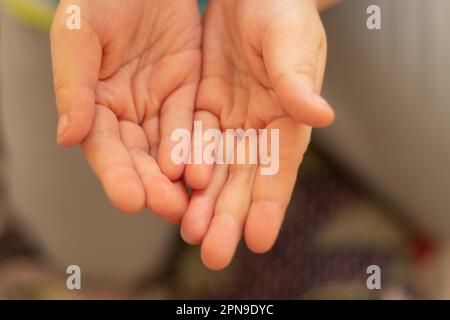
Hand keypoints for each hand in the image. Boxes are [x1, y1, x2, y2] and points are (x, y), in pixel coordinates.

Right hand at [51, 0, 200, 221]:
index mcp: (93, 103)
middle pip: (138, 156)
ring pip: (168, 147)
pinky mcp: (186, 92)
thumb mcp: (80, 34)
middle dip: (152, 184)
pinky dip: (197, 147)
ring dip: (178, 176)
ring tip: (189, 201)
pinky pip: (193, 124)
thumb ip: (73, 84)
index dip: (116, 173)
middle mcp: (126, 112)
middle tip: (169, 209)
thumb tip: (67, 137)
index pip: (104, 146)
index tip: (129, 200)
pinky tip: (205, 170)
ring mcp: (157, 104)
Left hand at [180, 0, 333, 268]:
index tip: (258, 239)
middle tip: (214, 254)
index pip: (280, 169)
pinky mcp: (202, 108)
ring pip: (215, 169)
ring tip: (190, 234)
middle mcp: (259, 129)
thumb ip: (298, 81)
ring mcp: (230, 121)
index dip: (269, 204)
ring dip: (203, 202)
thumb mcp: (292, 42)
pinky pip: (190, 142)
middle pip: (244, 180)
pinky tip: (173, 191)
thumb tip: (321, 117)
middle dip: (229, 217)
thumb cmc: (282, 11)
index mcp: (288, 119)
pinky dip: (183, 168)